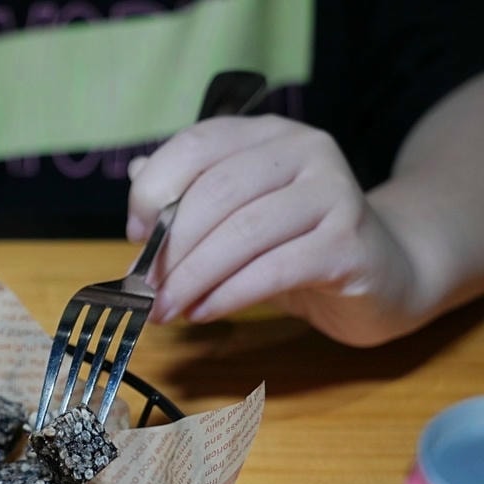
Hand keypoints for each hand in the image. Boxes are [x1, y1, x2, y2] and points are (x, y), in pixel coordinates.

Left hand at [126, 115, 418, 346]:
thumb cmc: (297, 244)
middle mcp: (304, 150)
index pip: (195, 145)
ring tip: (163, 309)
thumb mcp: (238, 216)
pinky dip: (228, 295)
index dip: (152, 192)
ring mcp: (333, 192)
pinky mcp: (349, 241)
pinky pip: (273, 269)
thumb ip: (191, 196)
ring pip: (241, 233)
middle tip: (141, 290)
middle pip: (214, 194)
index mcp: (266, 135)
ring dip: (191, 279)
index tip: (134, 237)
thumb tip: (135, 175)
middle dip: (167, 249)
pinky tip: (202, 313)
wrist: (386, 272)